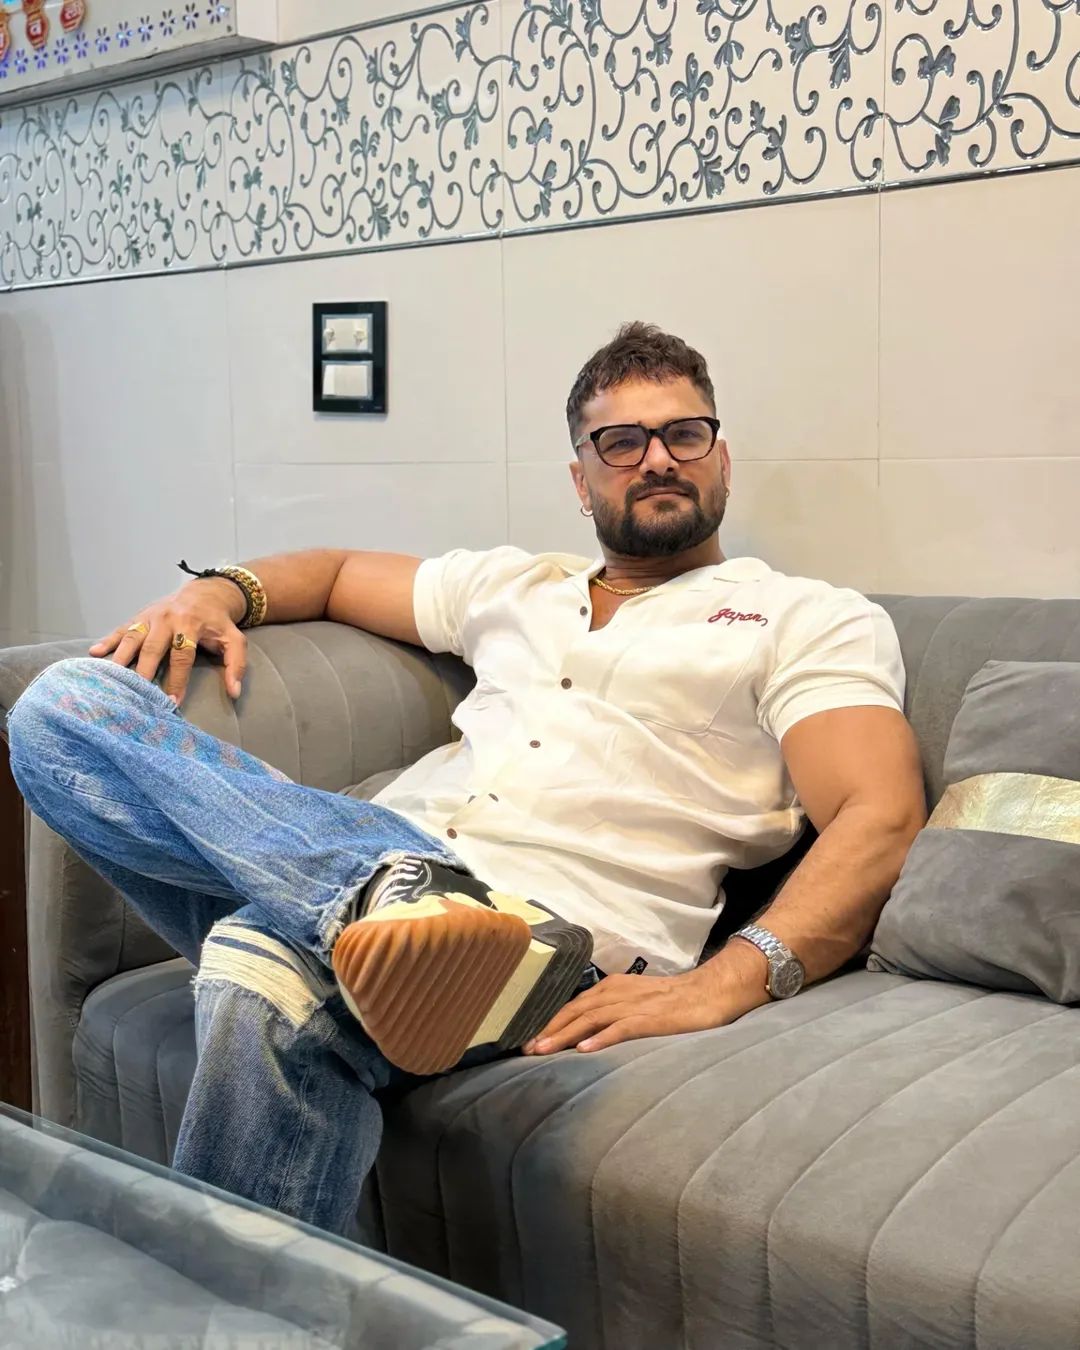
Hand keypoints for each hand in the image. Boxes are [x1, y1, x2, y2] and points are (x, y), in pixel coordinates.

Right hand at [89, 578, 246, 706]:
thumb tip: (234, 692)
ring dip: (120, 658)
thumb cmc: (217, 623)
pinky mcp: (139, 617)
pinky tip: (94, 653)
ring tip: (109, 677)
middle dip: (143, 672)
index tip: (171, 702)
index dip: (177, 680)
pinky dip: (107, 640)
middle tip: (134, 694)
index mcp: (190, 624)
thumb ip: (236, 665)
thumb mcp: (235, 640)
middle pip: (152, 648)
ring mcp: (150, 617)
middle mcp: (167, 619)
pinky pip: (121, 629)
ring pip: (132, 638)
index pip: (182, 656)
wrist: (204, 594)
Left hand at [523, 954, 769, 1055]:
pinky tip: (585, 1050)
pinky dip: (603, 1038)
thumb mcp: (635, 1000)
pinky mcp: (653, 1018)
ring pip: (592, 1019)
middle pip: (575, 1011)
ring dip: (565, 1035)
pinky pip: (623, 1028)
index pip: (572, 1005)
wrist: (712, 990)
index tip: (527, 1038)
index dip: (549, 1021)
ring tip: (543, 1051)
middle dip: (548, 1030)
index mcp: (611, 988)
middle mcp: (617, 993)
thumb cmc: (673, 999)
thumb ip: (611, 1011)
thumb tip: (583, 1031)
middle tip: (524, 1048)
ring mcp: (634, 1005)